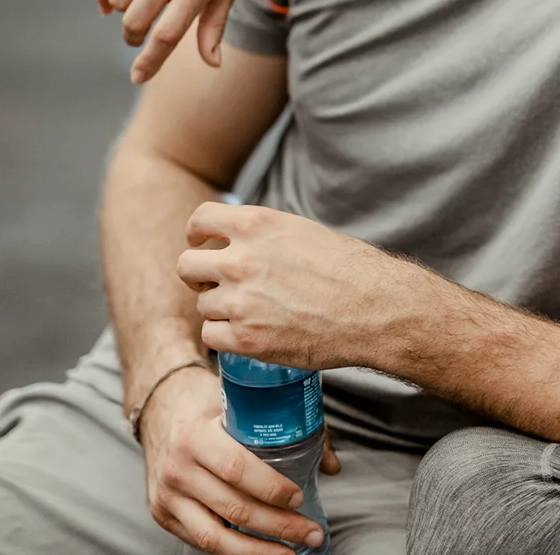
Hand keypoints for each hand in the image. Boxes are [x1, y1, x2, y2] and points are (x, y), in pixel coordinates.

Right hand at [95, 0, 261, 83]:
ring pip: (119, 1)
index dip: (148, 63)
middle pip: (136, 23)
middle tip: (140, 37)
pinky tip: (111, 2)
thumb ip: (214, 24)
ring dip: (124, 12)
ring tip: (139, 6)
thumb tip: (212, 63)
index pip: (165, 37)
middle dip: (135, 38)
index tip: (138, 77)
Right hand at [137, 363, 331, 554]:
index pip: (237, 469)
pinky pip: (201, 541)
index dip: (271, 488)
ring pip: (215, 536)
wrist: (159, 407)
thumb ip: (287, 428)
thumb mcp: (240, 402)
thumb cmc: (207, 403)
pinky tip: (259, 549)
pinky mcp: (162, 514)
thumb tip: (331, 466)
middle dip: (278, 526)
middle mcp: (177, 469)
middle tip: (311, 532)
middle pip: (233, 508)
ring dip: (258, 550)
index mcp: (196, 435)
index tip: (299, 498)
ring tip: (290, 553)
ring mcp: (166, 496)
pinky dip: (233, 550)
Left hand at [177, 203, 424, 372]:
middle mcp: (241, 260)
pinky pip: (211, 335)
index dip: (196, 235)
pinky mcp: (246, 338)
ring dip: (220, 309)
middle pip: (187, 265)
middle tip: (218, 285)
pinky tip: (248, 332)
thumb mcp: (301, 232)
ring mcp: (241, 300)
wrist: (373, 307)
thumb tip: (237, 242)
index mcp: (256, 225)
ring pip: (202, 304)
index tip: (201, 244)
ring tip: (251, 312)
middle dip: (200, 276)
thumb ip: (262, 235)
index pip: (199, 221)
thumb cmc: (348, 269)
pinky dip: (226, 336)